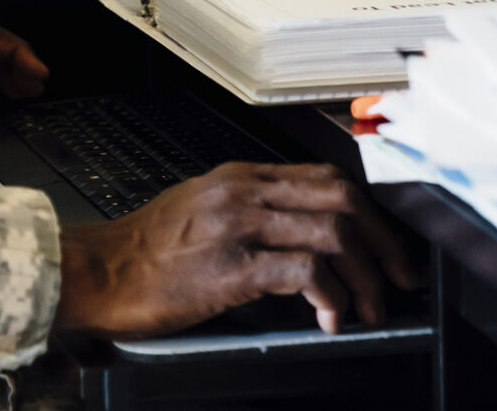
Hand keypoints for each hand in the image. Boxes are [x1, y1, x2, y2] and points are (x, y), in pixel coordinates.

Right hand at [53, 162, 417, 337]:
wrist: (97, 272)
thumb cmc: (142, 252)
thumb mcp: (199, 211)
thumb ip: (247, 212)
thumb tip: (298, 241)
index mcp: (239, 178)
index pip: (325, 178)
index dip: (369, 212)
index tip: (387, 245)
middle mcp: (243, 193)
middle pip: (342, 198)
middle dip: (384, 242)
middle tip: (399, 278)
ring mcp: (239, 226)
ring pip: (333, 231)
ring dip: (366, 275)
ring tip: (371, 308)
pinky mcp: (232, 267)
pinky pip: (305, 271)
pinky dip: (331, 295)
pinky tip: (331, 318)